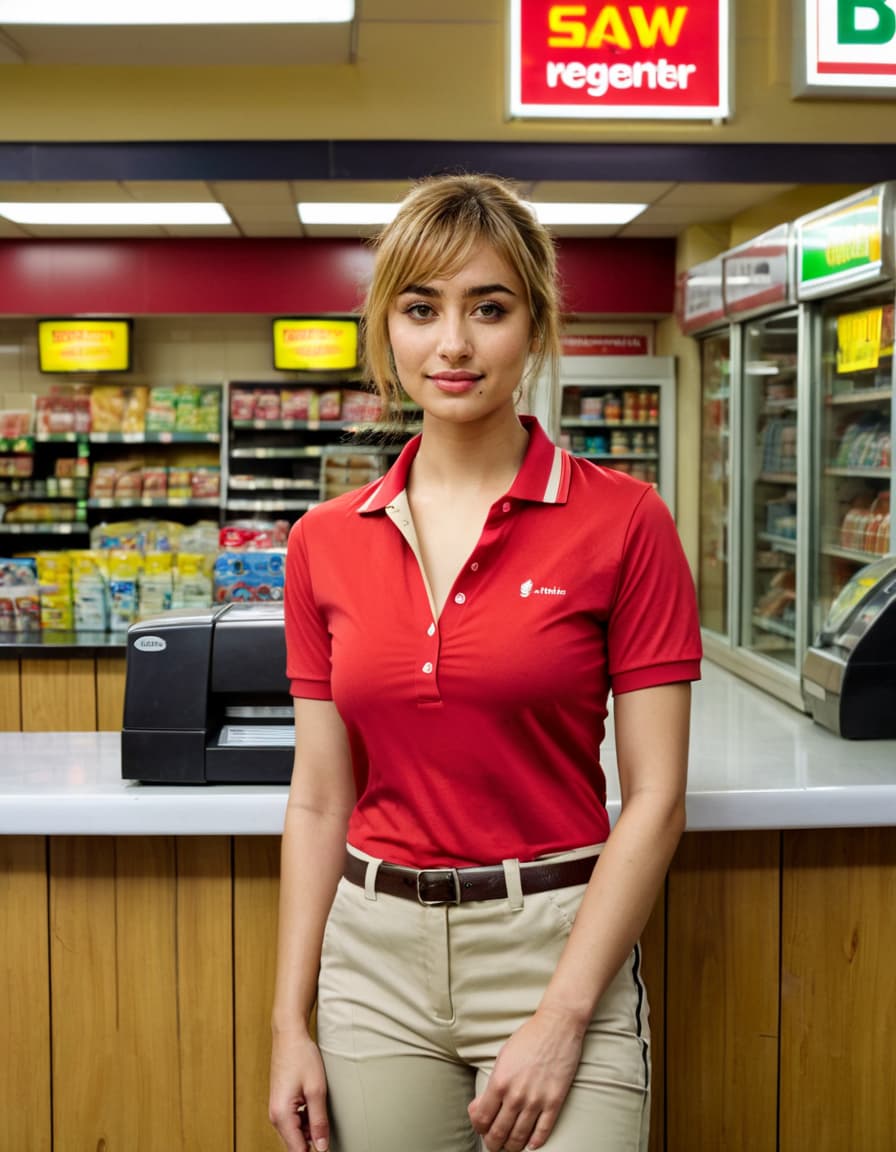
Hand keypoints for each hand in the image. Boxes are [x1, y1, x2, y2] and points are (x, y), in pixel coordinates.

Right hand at [269, 1029, 329, 1151]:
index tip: (328, 1148)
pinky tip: (316, 1105)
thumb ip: (319, 1121)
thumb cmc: (301, 1057)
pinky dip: (306, 1120)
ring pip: (296, 1134)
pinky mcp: (281, 1104)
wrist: (289, 1035)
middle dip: (312, 1141)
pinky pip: (294, 1122)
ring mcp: (277, 1110)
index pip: (297, 1151)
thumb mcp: (316, 1089)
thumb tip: (322, 1147)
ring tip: (322, 1110)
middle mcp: (275, 1116)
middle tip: (327, 1129)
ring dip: (311, 1130)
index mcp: (282, 1115)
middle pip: (295, 1144)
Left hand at [467, 1008, 584, 1151]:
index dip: (480, 1128)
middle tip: (494, 1145)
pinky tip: (531, 1144)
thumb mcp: (502, 1057)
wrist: (557, 1025)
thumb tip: (480, 1107)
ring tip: (510, 1146)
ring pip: (519, 1136)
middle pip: (499, 1132)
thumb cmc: (528, 1038)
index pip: (482, 1119)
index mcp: (499, 1082)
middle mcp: (516, 1095)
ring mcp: (537, 1100)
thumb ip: (492, 1084)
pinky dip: (535, 1142)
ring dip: (512, 1146)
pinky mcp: (555, 1101)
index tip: (482, 1129)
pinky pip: (543, 1131)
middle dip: (493, 1143)